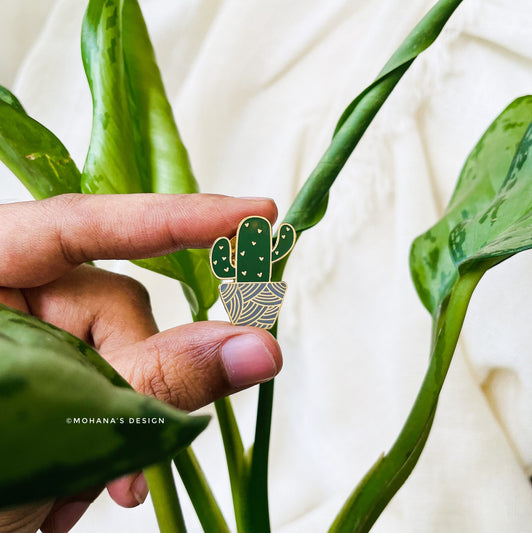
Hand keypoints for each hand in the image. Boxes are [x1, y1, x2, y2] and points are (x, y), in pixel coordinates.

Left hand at [0, 193, 282, 532]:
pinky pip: (118, 377)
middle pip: (115, 304)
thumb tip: (258, 347)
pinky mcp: (60, 370)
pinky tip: (98, 475)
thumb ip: (156, 381)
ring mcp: (38, 334)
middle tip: (126, 448)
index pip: (80, 225)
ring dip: (130, 414)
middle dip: (138, 375)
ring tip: (100, 479)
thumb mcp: (52, 425)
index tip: (253, 215)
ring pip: (127, 346)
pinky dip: (122, 426)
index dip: (174, 217)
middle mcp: (15, 296)